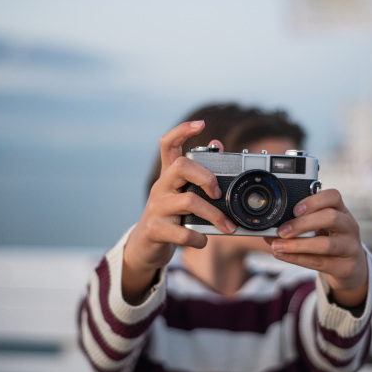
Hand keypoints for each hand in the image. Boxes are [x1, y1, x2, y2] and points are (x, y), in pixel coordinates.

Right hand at [122, 121, 235, 303]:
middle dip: (206, 177)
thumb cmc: (171, 216)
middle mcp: (161, 187)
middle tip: (218, 192)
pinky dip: (198, 237)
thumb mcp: (182, 193)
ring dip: (214, 215)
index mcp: (168, 176)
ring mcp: (156, 208)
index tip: (200, 124)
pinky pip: (182, 231)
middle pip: (181, 166)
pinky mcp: (155, 229)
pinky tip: (203, 240)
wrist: (144, 247)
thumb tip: (218, 144)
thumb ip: (199, 172)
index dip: (182, 130)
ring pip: (189, 201)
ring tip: (227, 226)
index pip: (168, 144)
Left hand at [266, 189, 368, 307]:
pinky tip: (283, 255)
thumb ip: (300, 224)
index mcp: (341, 210)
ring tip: (277, 246)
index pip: (333, 196)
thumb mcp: (320, 227)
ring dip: (298, 245)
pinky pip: (320, 262)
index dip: (314, 201)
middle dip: (303, 223)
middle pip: (331, 217)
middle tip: (282, 230)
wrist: (351, 266)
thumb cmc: (330, 240)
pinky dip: (298, 259)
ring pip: (326, 244)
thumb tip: (268, 230)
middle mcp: (349, 226)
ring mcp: (350, 247)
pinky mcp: (345, 266)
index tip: (295, 209)